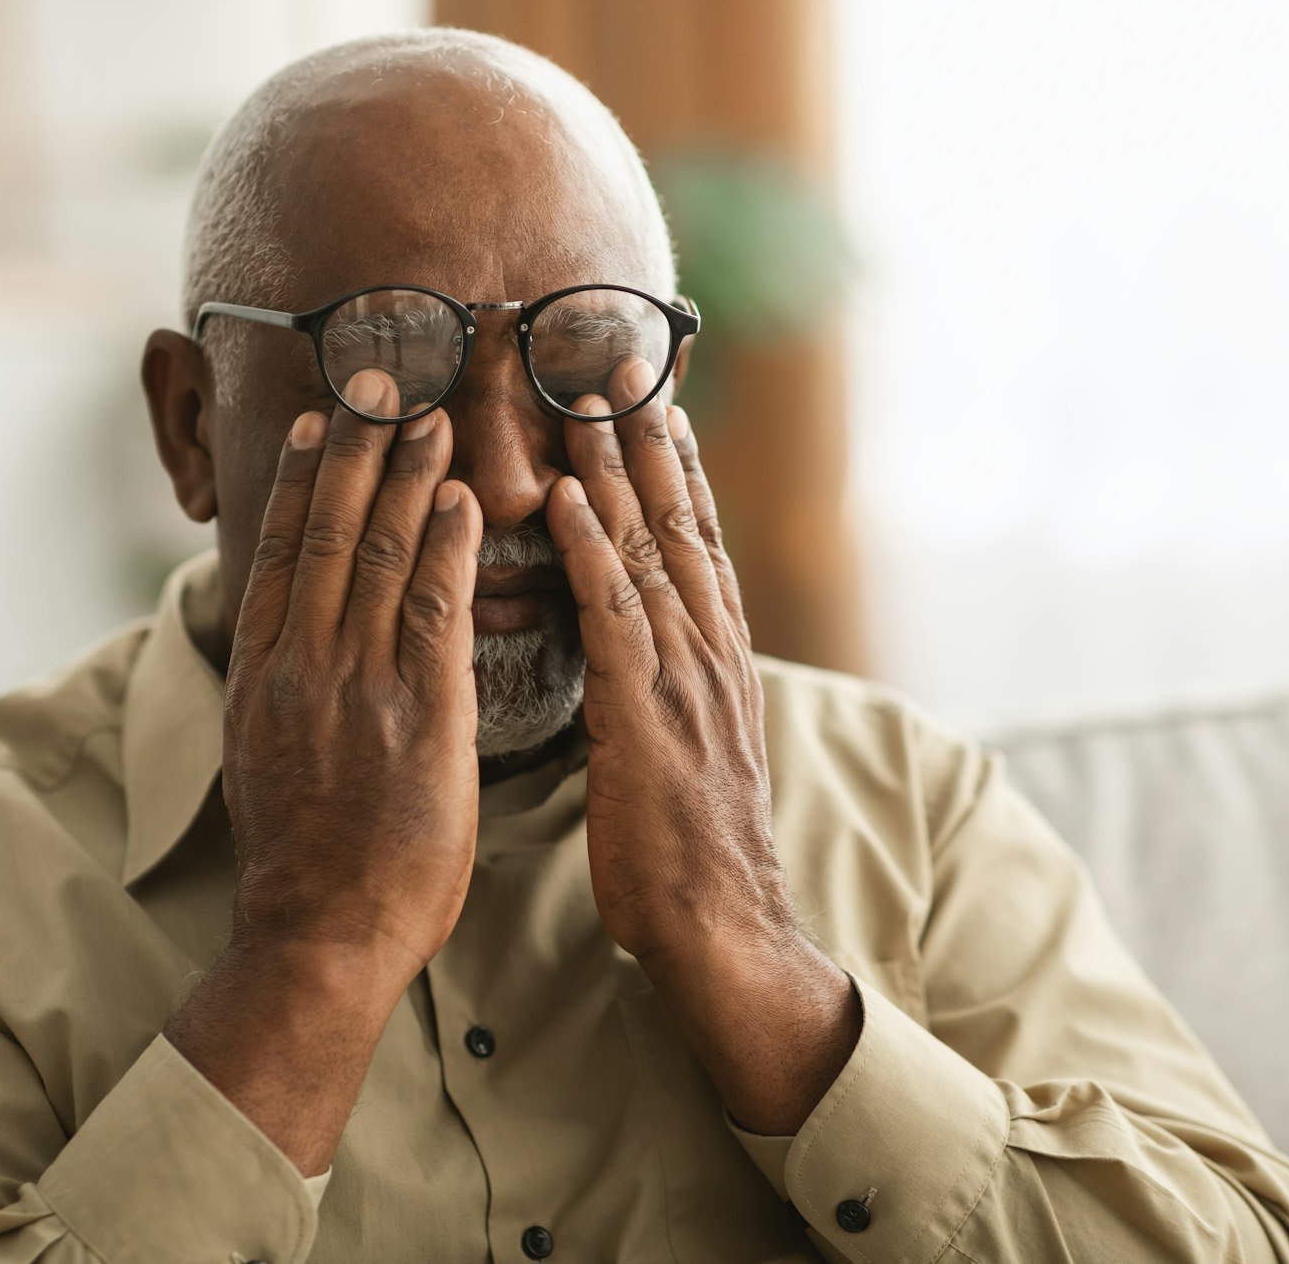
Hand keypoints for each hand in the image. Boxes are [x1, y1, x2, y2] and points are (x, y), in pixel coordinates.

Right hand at [220, 368, 483, 989]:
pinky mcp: (418, 716)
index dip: (299, 476)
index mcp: (261, 674)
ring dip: (405, 474)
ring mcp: (355, 686)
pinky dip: (446, 546)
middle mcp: (300, 664)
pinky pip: (434, 610)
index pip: (279, 550)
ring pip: (379, 553)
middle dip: (354, 446)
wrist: (317, 937)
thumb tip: (299, 641)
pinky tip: (460, 497)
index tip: (315, 419)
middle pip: (327, 530)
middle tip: (378, 376)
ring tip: (427, 413)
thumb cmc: (302, 860)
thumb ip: (286, 689)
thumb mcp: (267, 757)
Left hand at [546, 360, 793, 963]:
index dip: (676, 467)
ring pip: (649, 550)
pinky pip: (613, 616)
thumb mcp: (684, 752)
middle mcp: (709, 653)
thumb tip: (638, 652)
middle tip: (624, 357)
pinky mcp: (646, 716)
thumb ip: (664, 690)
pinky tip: (566, 496)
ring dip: (617, 466)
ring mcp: (684, 680)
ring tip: (587, 393)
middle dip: (649, 437)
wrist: (722, 932)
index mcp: (716, 660)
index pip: (696, 541)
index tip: (655, 400)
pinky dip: (591, 549)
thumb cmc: (688, 853)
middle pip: (679, 522)